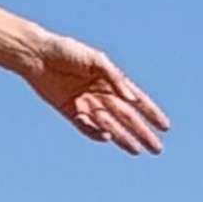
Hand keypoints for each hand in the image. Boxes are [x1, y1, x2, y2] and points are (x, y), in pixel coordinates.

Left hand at [21, 34, 169, 154]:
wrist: (36, 55)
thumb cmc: (66, 50)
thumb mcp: (95, 60)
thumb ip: (115, 78)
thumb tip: (132, 99)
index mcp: (111, 80)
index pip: (137, 100)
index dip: (152, 113)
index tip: (166, 127)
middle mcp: (101, 94)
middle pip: (127, 118)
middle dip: (143, 133)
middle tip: (157, 149)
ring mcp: (86, 105)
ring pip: (110, 125)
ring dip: (124, 138)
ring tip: (137, 151)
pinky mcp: (70, 112)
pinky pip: (87, 127)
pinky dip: (96, 132)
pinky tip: (107, 136)